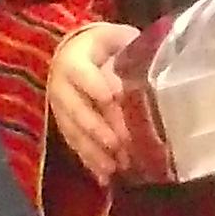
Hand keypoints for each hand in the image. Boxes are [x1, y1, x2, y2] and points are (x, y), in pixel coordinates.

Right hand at [42, 21, 144, 183]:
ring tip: (114, 168)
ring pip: (74, 133)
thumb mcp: (113, 38)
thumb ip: (129, 47)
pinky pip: (74, 146)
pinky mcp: (64, 126)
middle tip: (118, 144)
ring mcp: (60, 110)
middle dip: (98, 129)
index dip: (98, 87)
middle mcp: (61, 87)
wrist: (72, 53)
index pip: (83, 76)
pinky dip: (89, 162)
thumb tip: (154, 61)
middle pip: (77, 110)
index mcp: (73, 61)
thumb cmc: (102, 45)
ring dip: (94, 152)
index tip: (114, 99)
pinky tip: (104, 178)